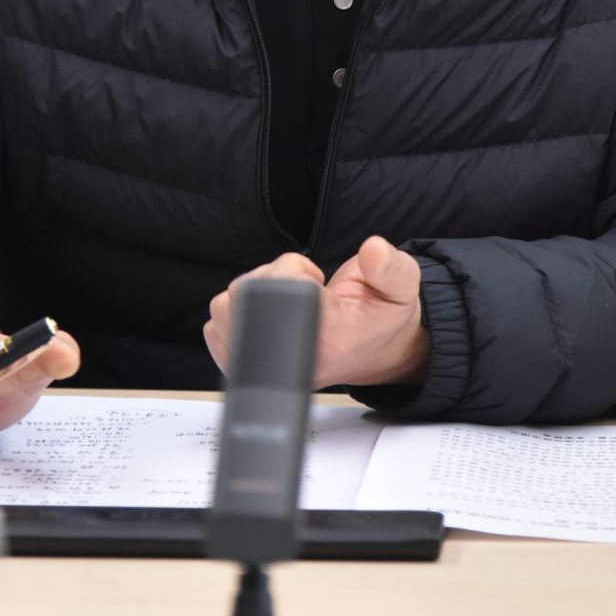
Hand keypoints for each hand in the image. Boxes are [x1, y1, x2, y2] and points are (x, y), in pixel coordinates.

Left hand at [204, 237, 429, 389]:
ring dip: (251, 291)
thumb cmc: (381, 316)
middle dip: (273, 275)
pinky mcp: (247, 364)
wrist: (374, 349)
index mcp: (331, 339)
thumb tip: (373, 249)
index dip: (297, 274)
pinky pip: (214, 328)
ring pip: (225, 307)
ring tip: (284, 299)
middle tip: (304, 287)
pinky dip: (233, 312)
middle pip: (246, 294)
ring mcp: (267, 366)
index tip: (319, 283)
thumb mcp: (401, 287)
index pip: (286, 295)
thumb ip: (391, 267)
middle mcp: (294, 358)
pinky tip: (265, 315)